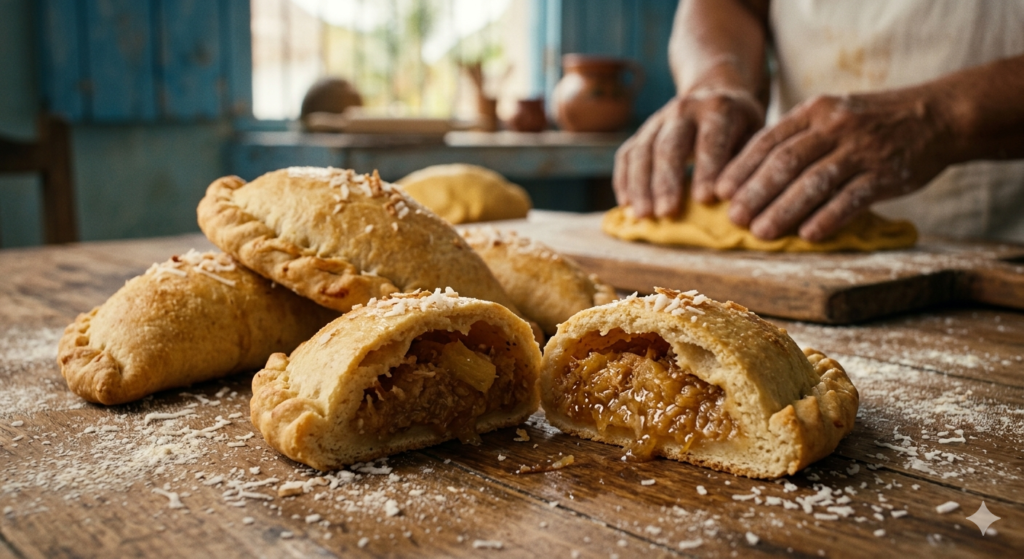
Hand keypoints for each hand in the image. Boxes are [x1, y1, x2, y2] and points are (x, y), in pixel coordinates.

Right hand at [613, 89, 763, 217]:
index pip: (709, 140)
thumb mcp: (753, 138)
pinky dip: (624, 180)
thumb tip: (735, 204)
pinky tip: (626, 204)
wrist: (718, 93)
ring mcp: (658, 120)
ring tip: (644, 215)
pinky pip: (626, 155)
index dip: (707, 169)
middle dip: (666, 181)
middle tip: (667, 213)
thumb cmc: (740, 129)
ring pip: (642, 151)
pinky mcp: (641, 133)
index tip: (705, 199)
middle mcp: (684, 110)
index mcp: (718, 109)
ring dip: (640, 186)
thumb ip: (743, 166)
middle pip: (669, 145)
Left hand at [715, 92, 954, 240]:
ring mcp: (861, 149)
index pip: (768, 140)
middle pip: (785, 162)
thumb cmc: (871, 121)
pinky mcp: (886, 173)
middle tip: (733, 219)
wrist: (936, 114)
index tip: (719, 192)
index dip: (741, 168)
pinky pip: (852, 198)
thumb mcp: (830, 115)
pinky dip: (828, 217)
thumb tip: (750, 173)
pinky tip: (807, 235)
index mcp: (815, 111)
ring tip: (761, 233)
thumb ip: (795, 138)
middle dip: (755, 192)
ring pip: (814, 182)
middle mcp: (835, 127)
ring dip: (784, 210)